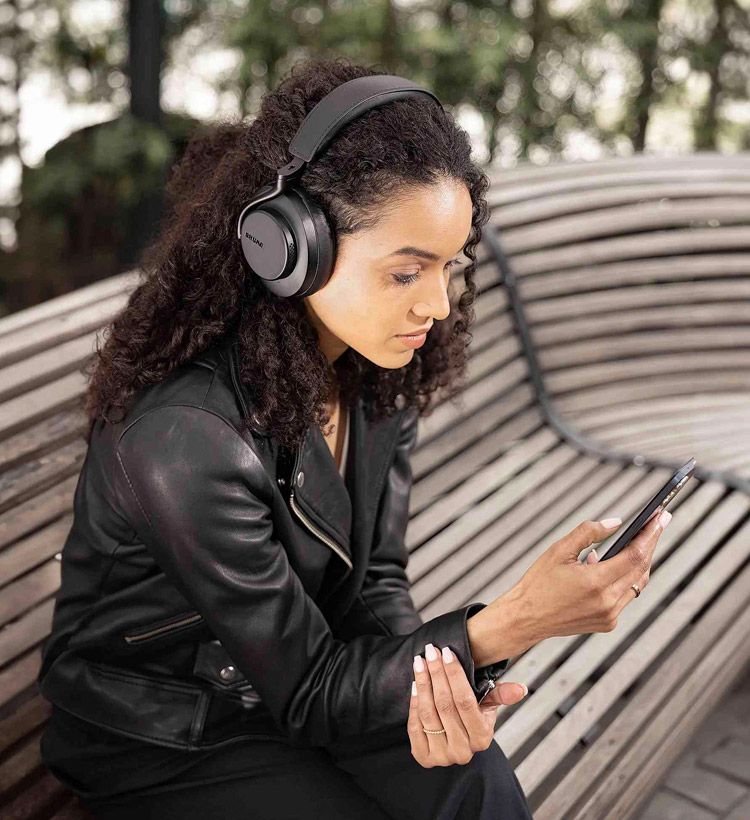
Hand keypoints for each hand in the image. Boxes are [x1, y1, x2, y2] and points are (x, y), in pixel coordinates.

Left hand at [407, 642, 526, 767]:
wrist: (453, 740)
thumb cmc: (471, 715)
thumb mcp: (488, 705)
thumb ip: (501, 695)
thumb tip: (521, 689)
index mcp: (482, 737)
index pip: (465, 701)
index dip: (454, 675)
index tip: (446, 652)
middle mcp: (463, 751)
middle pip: (445, 704)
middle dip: (436, 673)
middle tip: (430, 651)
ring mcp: (442, 756)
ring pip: (428, 712)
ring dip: (422, 683)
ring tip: (419, 661)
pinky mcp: (424, 757)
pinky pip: (415, 725)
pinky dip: (414, 702)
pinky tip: (415, 683)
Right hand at [502, 506, 670, 644]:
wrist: (526, 617)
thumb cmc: (539, 582)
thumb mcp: (559, 550)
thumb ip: (588, 533)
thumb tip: (616, 523)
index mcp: (595, 582)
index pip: (635, 555)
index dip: (650, 535)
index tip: (660, 517)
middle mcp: (607, 602)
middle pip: (642, 568)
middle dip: (651, 543)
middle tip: (659, 522)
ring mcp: (610, 616)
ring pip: (637, 584)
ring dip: (641, 561)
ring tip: (641, 540)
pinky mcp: (608, 623)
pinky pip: (626, 596)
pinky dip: (625, 578)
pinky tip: (613, 565)